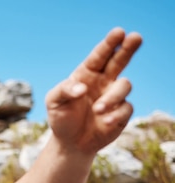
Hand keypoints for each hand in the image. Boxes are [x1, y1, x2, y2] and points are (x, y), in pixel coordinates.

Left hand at [45, 27, 141, 154]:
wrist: (70, 143)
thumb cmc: (61, 118)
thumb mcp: (54, 102)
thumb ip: (63, 90)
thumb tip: (81, 87)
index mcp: (86, 74)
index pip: (99, 56)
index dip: (109, 44)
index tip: (118, 32)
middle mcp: (103, 81)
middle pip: (120, 60)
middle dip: (128, 48)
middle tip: (136, 37)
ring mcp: (114, 96)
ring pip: (124, 85)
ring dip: (112, 97)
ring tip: (98, 110)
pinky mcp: (121, 113)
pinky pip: (126, 108)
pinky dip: (116, 114)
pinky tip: (105, 121)